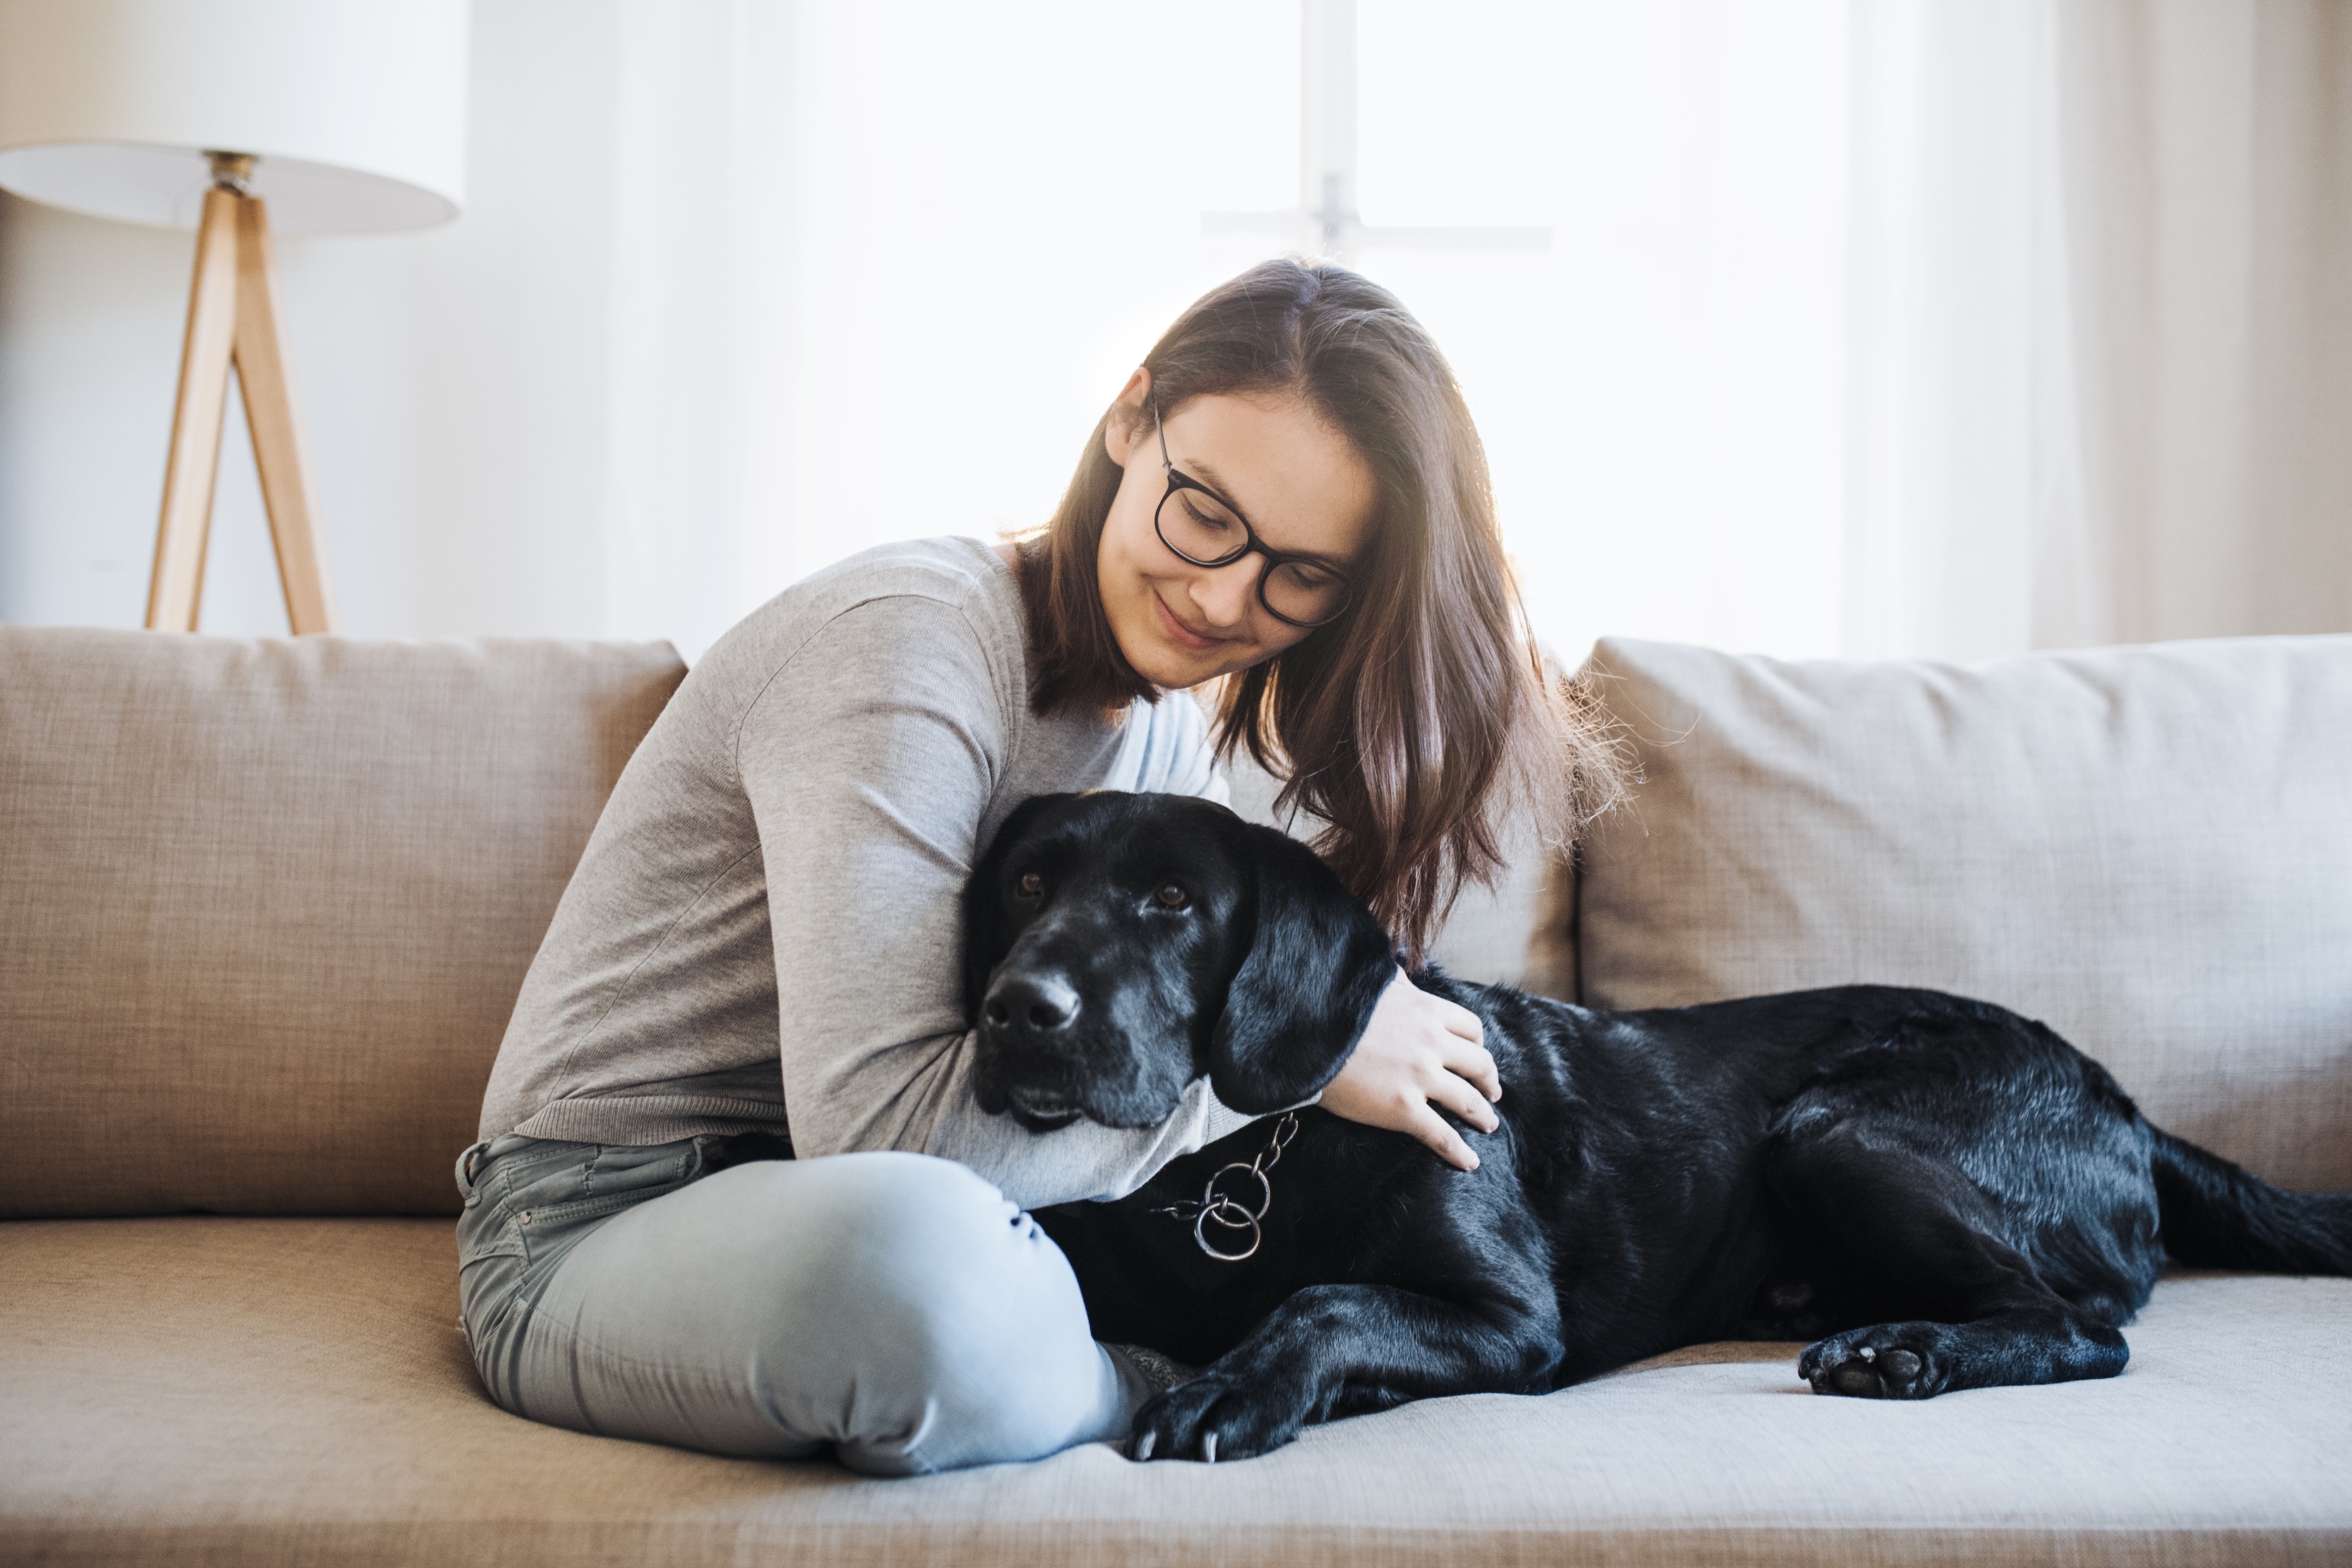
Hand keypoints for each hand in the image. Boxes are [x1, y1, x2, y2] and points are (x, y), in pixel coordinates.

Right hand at [1317, 969, 1500, 1170]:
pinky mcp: (1404, 1109)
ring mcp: (1421, 1078)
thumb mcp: (1373, 984)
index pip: (1471, 1028)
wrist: (1306, 1035)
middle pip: (1478, 1064)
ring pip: (1468, 1101)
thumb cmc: (1334, 1008)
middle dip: (1489, 1080)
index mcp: (1427, 1011)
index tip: (1478, 1054)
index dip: (1478, 1044)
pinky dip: (1460, 1152)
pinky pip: (1442, 1135)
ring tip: (1488, 1124)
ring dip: (1483, 1115)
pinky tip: (1469, 1162)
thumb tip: (1400, 976)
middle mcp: (1432, 1043)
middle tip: (1492, 1093)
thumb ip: (1395, 983)